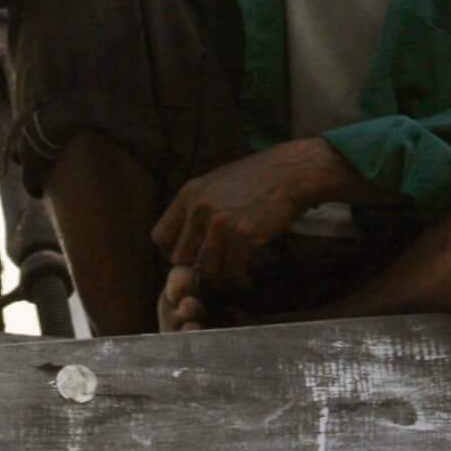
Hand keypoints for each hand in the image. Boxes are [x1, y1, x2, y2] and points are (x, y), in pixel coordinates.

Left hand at [150, 139, 342, 289]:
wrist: (290, 173)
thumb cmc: (255, 180)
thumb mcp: (215, 185)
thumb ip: (197, 210)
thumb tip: (186, 242)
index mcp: (188, 195)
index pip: (160, 236)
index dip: (173, 253)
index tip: (190, 258)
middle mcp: (199, 208)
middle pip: (180, 258)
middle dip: (196, 268)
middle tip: (214, 270)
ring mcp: (221, 222)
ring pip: (206, 269)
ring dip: (220, 276)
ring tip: (232, 274)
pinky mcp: (244, 235)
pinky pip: (232, 270)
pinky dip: (239, 278)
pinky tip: (246, 277)